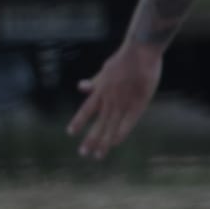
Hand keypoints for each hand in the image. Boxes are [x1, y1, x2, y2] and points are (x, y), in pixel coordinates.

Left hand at [67, 42, 162, 159]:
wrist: (140, 52)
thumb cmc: (124, 60)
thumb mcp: (104, 71)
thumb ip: (95, 82)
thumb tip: (81, 87)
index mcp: (100, 91)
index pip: (86, 110)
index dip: (78, 122)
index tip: (70, 133)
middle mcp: (108, 99)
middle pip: (97, 123)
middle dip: (90, 139)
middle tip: (83, 154)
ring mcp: (122, 102)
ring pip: (110, 126)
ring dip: (103, 142)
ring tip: (97, 156)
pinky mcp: (138, 104)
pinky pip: (128, 123)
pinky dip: (120, 133)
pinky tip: (115, 144)